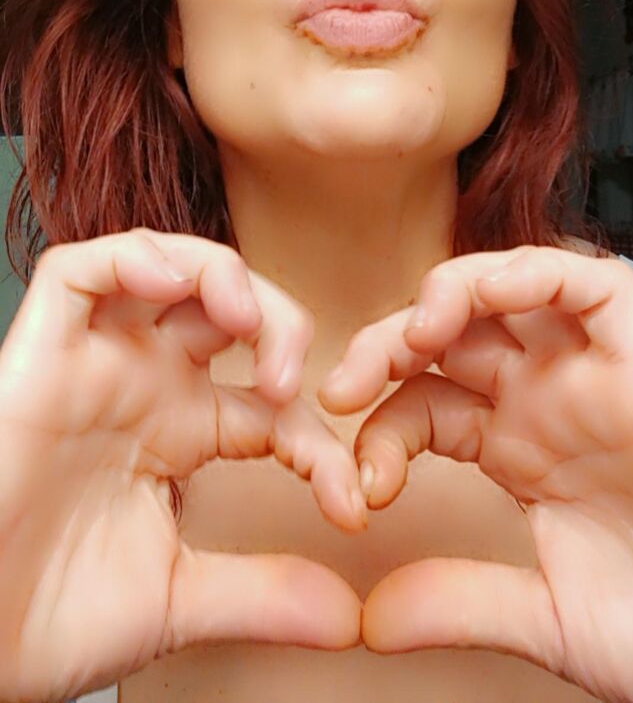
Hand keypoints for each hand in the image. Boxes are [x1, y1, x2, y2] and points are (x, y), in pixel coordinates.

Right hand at [0, 228, 363, 702]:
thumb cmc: (47, 618)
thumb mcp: (177, 599)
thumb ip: (262, 594)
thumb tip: (350, 617)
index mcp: (180, 431)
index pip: (273, 402)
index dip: (321, 441)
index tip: (349, 503)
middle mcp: (142, 384)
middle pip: (228, 305)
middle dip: (281, 322)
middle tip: (295, 382)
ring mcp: (93, 362)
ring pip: (166, 265)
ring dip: (221, 276)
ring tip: (246, 323)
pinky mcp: (39, 351)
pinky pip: (80, 269)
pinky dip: (132, 257)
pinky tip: (169, 280)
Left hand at [320, 245, 632, 702]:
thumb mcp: (555, 614)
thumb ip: (464, 603)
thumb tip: (372, 619)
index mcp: (518, 443)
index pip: (422, 407)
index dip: (380, 434)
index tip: (362, 490)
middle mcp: (543, 390)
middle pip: (442, 337)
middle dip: (384, 350)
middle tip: (339, 390)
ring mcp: (586, 359)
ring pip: (495, 290)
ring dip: (439, 301)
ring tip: (405, 341)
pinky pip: (569, 276)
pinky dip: (518, 276)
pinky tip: (474, 302)